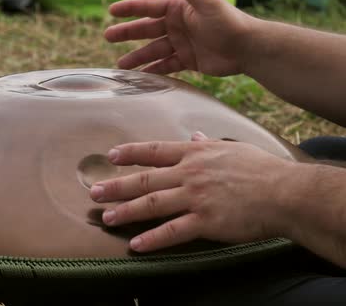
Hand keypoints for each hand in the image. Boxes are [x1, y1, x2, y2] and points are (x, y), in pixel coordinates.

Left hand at [89, 132, 300, 252]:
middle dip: (117, 186)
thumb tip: (194, 135)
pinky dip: (152, 238)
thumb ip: (207, 143)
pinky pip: (173, 231)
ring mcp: (195, 197)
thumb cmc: (261, 169)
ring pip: (152, 204)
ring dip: (126, 211)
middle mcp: (189, 173)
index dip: (131, 153)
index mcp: (195, 154)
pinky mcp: (205, 221)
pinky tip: (136, 244)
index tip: (112, 155)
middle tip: (95, 192)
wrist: (284, 192)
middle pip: (145, 179)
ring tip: (107, 217)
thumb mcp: (231, 148)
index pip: (155, 151)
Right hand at [105, 0, 254, 75]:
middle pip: (147, 30)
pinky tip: (140, 78)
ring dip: (137, 58)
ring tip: (120, 66)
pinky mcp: (188, 61)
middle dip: (127, 34)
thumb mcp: (208, 5)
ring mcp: (182, 44)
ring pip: (153, 51)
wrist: (248, 49)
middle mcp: (178, 25)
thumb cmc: (229, 23)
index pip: (150, 7)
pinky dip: (154, 72)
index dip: (131, 9)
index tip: (112, 11)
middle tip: (107, 37)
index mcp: (179, 9)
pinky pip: (166, 66)